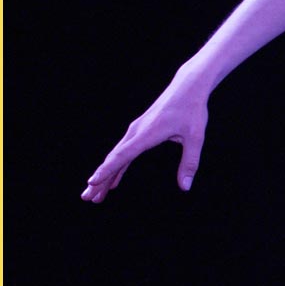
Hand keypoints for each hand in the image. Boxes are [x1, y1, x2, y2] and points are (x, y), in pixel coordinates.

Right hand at [81, 78, 208, 202]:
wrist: (187, 88)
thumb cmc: (192, 111)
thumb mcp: (196, 137)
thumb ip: (189, 162)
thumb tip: (185, 187)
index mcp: (147, 134)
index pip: (123, 155)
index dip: (107, 170)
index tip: (92, 182)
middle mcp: (136, 132)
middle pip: (114, 159)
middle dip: (100, 179)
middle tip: (87, 198)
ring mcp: (135, 131)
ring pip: (116, 157)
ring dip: (105, 176)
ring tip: (94, 195)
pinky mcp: (139, 131)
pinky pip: (123, 152)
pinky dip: (116, 167)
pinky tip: (113, 182)